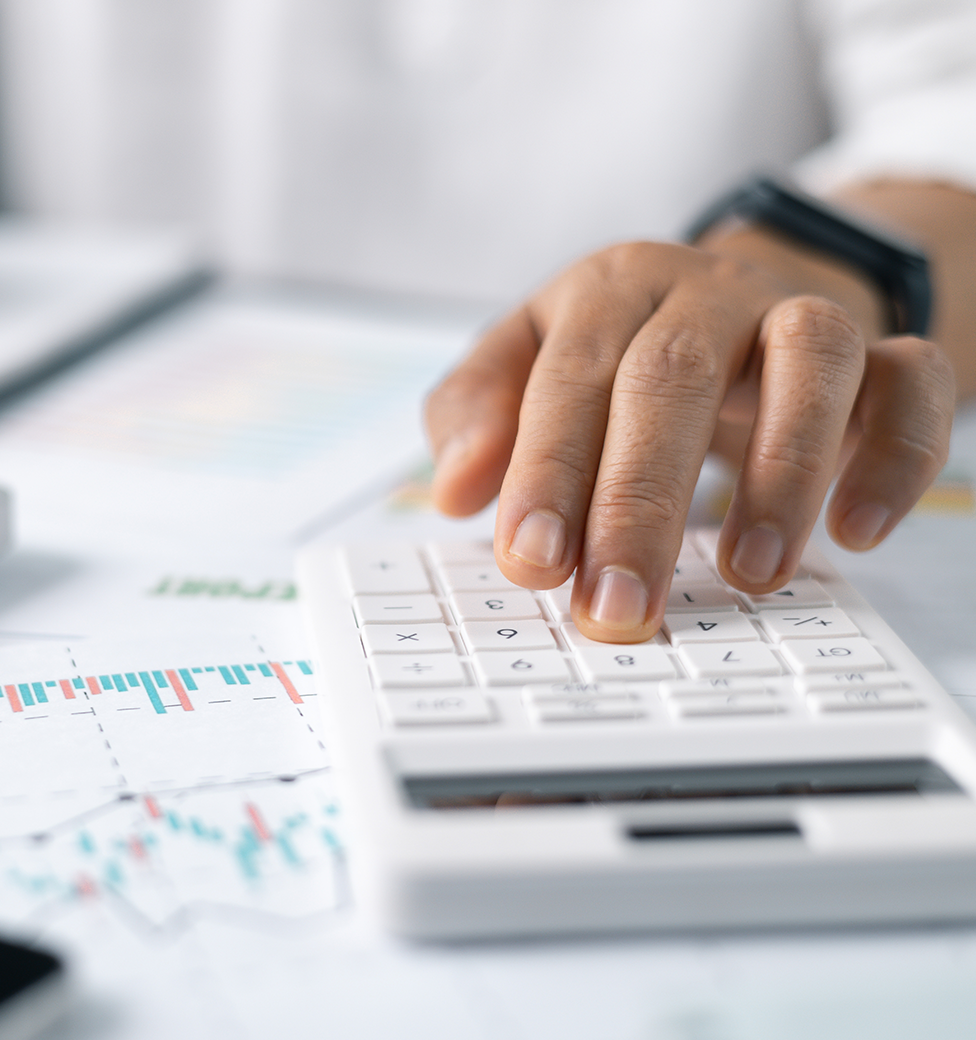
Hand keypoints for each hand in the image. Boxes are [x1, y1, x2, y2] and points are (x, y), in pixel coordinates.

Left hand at [424, 238, 955, 643]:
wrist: (740, 291)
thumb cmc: (619, 348)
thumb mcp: (528, 361)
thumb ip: (476, 413)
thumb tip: (453, 490)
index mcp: (605, 293)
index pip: (569, 378)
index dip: (548, 470)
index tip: (533, 562)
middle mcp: (702, 292)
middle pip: (672, 377)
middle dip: (640, 502)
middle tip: (618, 605)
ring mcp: (797, 313)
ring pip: (808, 359)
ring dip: (779, 475)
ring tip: (745, 576)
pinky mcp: (881, 350)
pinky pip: (912, 382)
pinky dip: (894, 455)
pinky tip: (854, 533)